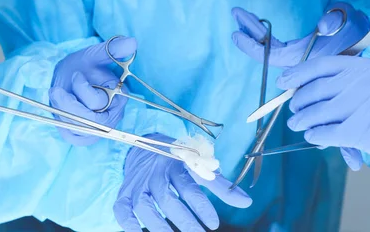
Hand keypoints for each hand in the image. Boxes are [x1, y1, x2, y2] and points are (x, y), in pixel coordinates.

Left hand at [49, 37, 136, 145]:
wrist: (67, 77)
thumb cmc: (82, 66)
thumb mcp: (94, 55)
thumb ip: (112, 49)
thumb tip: (132, 42)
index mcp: (119, 97)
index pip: (100, 103)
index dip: (83, 90)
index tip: (75, 75)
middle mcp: (112, 116)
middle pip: (89, 120)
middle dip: (68, 104)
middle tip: (56, 89)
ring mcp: (98, 129)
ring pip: (78, 128)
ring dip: (62, 110)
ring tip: (57, 94)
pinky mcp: (84, 136)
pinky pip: (71, 134)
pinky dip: (62, 121)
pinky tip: (60, 108)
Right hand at [114, 134, 251, 231]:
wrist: (143, 146)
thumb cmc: (176, 161)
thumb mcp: (198, 168)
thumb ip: (221, 186)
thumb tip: (247, 202)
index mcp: (176, 165)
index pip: (189, 187)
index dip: (201, 206)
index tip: (213, 223)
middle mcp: (156, 175)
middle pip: (168, 200)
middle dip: (184, 220)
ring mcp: (139, 185)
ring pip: (145, 207)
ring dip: (158, 226)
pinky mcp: (124, 194)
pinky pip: (122, 210)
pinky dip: (127, 223)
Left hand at [231, 3, 366, 67]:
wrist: (369, 45)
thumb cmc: (360, 35)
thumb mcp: (351, 25)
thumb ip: (338, 22)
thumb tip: (323, 29)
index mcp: (306, 58)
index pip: (272, 56)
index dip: (252, 47)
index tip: (236, 34)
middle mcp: (298, 61)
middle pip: (267, 51)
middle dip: (250, 33)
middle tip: (236, 13)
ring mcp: (298, 56)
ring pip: (270, 47)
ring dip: (255, 30)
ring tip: (240, 14)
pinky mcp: (299, 50)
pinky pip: (275, 44)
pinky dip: (263, 33)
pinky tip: (254, 21)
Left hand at [278, 56, 369, 172]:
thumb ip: (346, 85)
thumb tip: (302, 92)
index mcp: (367, 67)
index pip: (322, 65)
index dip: (298, 74)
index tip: (283, 82)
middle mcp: (365, 81)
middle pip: (316, 89)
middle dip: (299, 102)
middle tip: (293, 111)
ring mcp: (365, 105)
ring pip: (317, 112)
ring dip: (302, 120)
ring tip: (298, 125)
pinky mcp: (365, 130)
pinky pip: (327, 133)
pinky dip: (315, 136)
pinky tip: (313, 137)